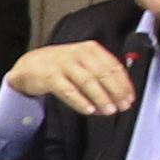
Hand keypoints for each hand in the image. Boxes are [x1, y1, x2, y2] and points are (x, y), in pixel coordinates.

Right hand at [8, 40, 136, 116]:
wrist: (30, 65)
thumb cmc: (60, 65)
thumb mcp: (82, 61)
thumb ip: (100, 72)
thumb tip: (118, 92)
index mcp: (91, 49)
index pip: (113, 66)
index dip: (124, 83)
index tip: (130, 97)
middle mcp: (79, 53)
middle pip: (103, 73)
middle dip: (115, 92)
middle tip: (122, 106)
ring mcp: (64, 64)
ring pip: (87, 82)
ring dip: (100, 98)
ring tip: (108, 110)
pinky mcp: (51, 76)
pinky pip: (68, 90)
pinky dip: (80, 101)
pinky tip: (88, 110)